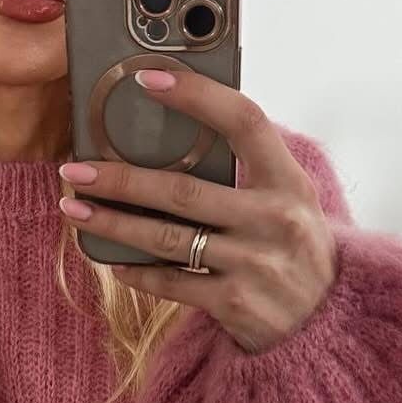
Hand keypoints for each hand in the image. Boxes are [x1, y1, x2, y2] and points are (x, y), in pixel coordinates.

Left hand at [57, 64, 338, 354]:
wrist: (326, 324)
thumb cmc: (294, 248)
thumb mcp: (288, 201)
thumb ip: (247, 169)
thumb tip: (172, 132)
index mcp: (289, 181)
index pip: (244, 121)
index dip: (197, 96)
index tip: (148, 79)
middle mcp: (275, 220)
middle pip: (183, 190)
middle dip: (120, 178)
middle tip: (76, 167)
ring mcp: (255, 264)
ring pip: (166, 238)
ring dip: (112, 223)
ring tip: (74, 208)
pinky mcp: (235, 304)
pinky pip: (171, 283)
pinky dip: (135, 270)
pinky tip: (110, 259)